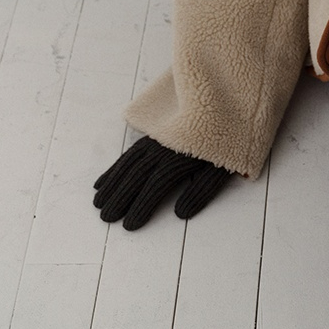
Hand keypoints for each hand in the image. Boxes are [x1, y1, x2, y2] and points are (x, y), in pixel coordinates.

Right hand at [93, 135, 232, 230]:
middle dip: (120, 197)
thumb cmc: (230, 142)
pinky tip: (103, 181)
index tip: (129, 225)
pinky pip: (130, 153)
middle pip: (136, 174)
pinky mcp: (153, 135)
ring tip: (98, 202)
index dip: (141, 206)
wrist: (229, 103)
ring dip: (112, 184)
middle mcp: (164, 146)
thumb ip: (202, 190)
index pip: (156, 185)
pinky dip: (115, 168)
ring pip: (128, 163)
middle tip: (105, 218)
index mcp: (182, 156)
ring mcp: (156, 139)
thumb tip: (179, 213)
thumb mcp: (223, 168)